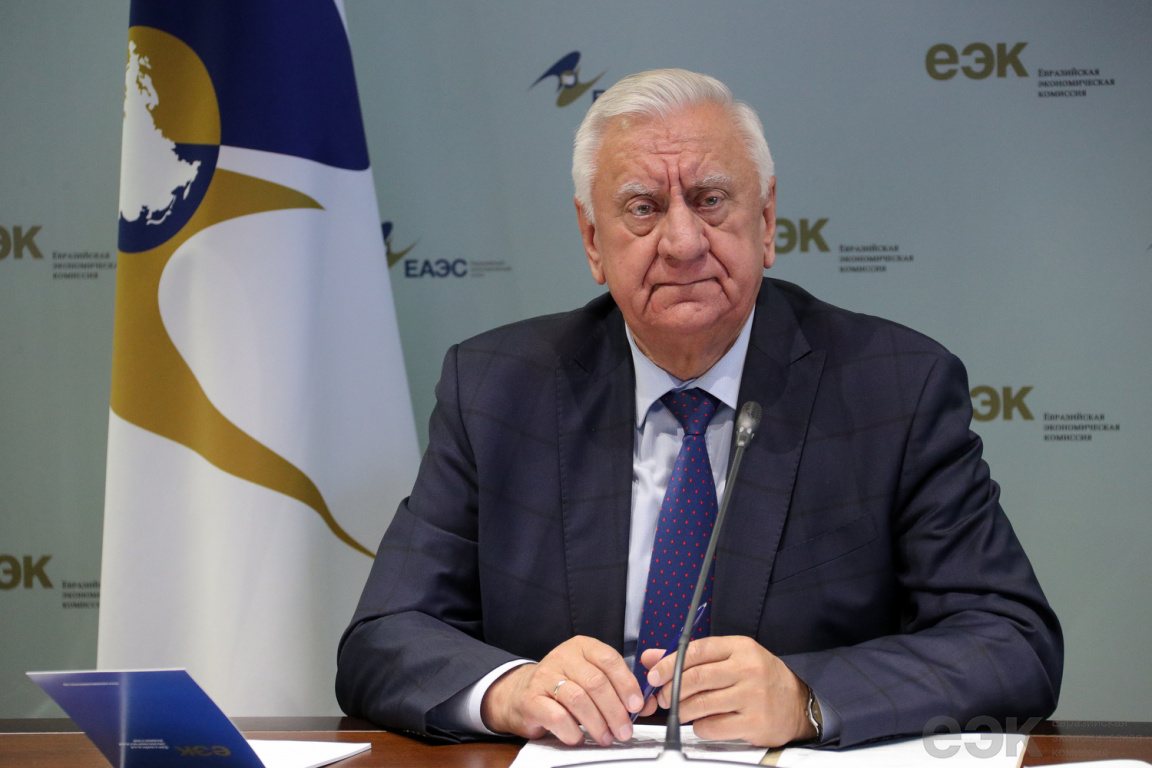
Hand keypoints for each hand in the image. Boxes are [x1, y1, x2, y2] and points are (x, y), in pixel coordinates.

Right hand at [480, 636, 652, 745]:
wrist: (521, 693)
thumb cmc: (564, 686)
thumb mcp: (591, 680)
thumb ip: (619, 690)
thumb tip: (646, 705)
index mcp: (582, 647)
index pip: (609, 660)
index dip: (626, 684)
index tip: (636, 706)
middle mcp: (563, 656)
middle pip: (595, 682)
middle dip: (614, 710)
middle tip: (624, 731)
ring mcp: (545, 676)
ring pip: (578, 699)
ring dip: (596, 723)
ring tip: (605, 738)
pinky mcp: (531, 698)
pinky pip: (556, 716)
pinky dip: (572, 730)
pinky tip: (579, 737)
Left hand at [640, 635, 815, 746]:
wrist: (798, 703)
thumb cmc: (761, 678)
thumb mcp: (732, 658)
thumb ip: (692, 657)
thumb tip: (652, 658)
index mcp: (740, 648)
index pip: (696, 651)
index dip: (669, 663)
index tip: (654, 674)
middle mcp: (747, 670)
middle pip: (695, 678)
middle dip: (671, 690)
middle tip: (663, 697)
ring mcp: (752, 697)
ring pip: (701, 704)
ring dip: (682, 710)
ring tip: (680, 711)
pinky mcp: (754, 723)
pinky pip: (712, 727)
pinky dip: (699, 727)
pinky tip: (702, 723)